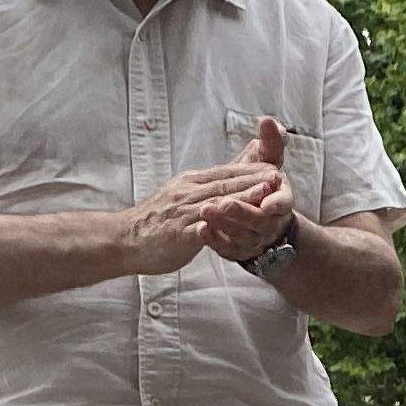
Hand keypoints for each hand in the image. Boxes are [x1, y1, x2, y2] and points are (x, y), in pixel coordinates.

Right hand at [121, 153, 281, 275]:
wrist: (125, 238)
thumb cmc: (161, 219)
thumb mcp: (186, 196)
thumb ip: (211, 186)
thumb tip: (232, 172)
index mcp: (192, 183)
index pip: (225, 173)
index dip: (251, 170)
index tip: (276, 167)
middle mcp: (187, 194)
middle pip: (225, 184)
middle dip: (253, 179)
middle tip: (280, 176)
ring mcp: (182, 213)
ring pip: (215, 203)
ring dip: (240, 197)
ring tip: (264, 193)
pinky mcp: (176, 234)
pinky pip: (196, 230)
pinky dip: (212, 226)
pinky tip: (228, 226)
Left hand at [202, 119, 296, 264]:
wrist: (255, 220)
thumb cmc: (261, 186)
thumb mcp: (267, 163)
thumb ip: (271, 144)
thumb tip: (271, 122)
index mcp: (281, 201)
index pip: (284, 204)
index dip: (276, 203)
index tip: (267, 203)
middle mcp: (271, 223)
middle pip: (260, 222)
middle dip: (241, 212)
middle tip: (221, 204)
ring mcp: (254, 239)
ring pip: (242, 236)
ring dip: (224, 225)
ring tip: (205, 211)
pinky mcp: (237, 250)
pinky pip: (227, 248)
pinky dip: (214, 239)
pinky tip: (201, 228)